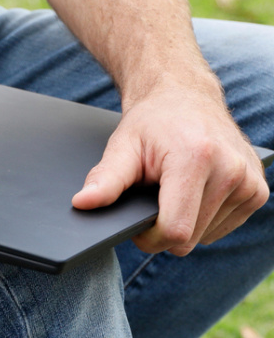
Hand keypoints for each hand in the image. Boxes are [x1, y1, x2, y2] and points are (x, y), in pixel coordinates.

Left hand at [72, 79, 268, 254]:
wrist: (185, 97)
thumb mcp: (122, 148)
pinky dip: (202, 220)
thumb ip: (104, 180)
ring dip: (184, 224)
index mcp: (197, 159)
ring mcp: (249, 181)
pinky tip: (195, 193)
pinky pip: (221, 230)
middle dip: (163, 231)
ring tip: (175, 190)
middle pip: (188, 240)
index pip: (174, 232)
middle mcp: (231, 169)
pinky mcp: (257, 191)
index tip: (138, 225)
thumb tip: (81, 203)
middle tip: (153, 201)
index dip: (149, 239)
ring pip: (204, 238)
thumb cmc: (151, 124)